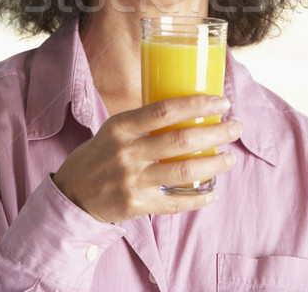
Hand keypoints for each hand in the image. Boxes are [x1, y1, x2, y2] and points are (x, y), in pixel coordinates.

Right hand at [53, 94, 241, 222]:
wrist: (71, 194)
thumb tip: (188, 109)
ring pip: (183, 173)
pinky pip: (176, 203)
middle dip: (215, 133)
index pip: (164, 110)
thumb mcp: (115, 129)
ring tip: (230, 158)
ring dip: (214, 164)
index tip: (221, 101)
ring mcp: (132, 181)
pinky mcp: (137, 206)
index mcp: (121, 127)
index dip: (197, 104)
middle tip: (236, 127)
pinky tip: (214, 192)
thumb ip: (145, 121)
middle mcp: (127, 153)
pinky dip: (199, 199)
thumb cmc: (100, 154)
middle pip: (181, 141)